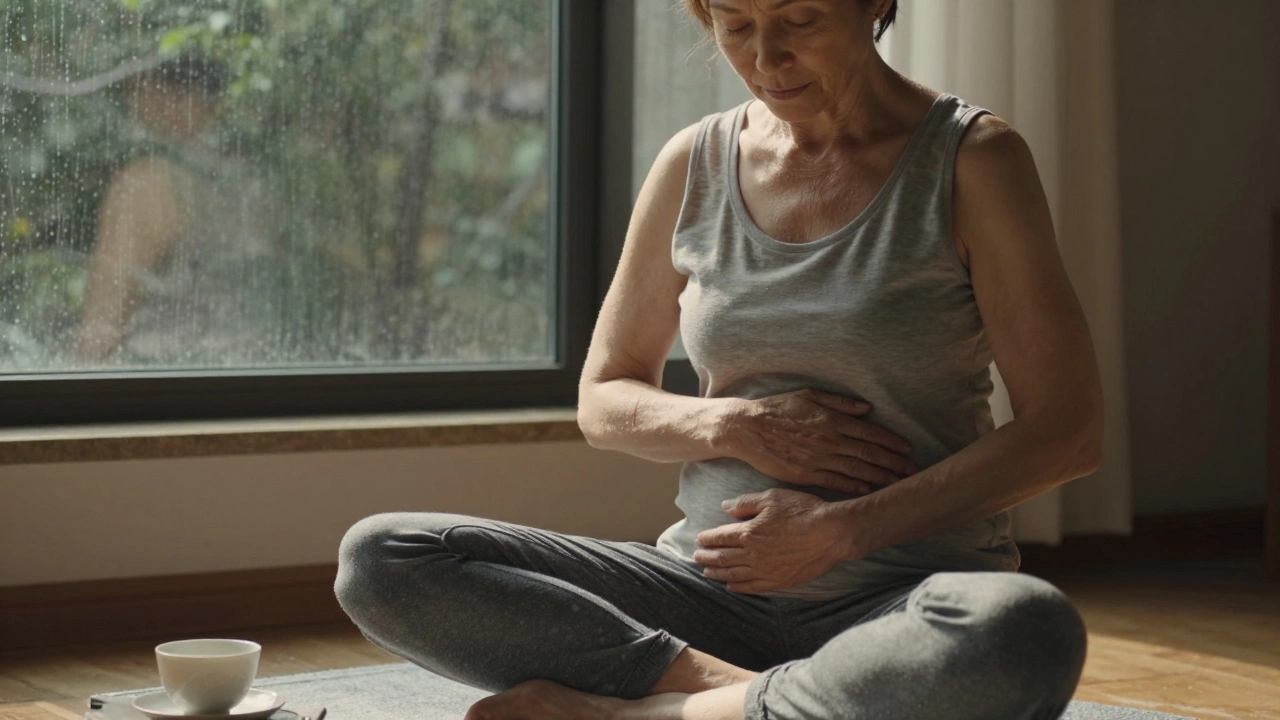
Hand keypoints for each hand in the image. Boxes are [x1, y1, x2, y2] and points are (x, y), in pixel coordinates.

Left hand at [693, 488, 851, 593]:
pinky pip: (752, 587)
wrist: (831, 533)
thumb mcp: (772, 498)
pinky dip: (738, 588)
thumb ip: (746, 503)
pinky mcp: (779, 581)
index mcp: (749, 532)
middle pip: (722, 557)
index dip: (707, 538)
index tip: (699, 539)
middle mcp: (753, 554)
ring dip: (717, 573)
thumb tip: (725, 507)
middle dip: (707, 557)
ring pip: (733, 575)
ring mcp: (765, 570)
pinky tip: (730, 586)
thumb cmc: (803, 511)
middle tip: (697, 557)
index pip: (720, 537)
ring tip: (707, 572)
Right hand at [727, 388, 918, 495]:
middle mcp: (829, 440)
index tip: (908, 450)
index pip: (870, 433)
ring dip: (880, 477)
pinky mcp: (806, 475)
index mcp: (832, 420)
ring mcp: (818, 459)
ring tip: (898, 483)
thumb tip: (867, 409)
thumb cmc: (777, 409)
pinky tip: (869, 490)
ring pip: (857, 470)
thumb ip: (839, 402)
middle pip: (869, 454)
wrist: (747, 429)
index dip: (892, 443)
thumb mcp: (809, 395)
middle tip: (912, 471)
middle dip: (894, 463)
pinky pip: (836, 482)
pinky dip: (855, 487)